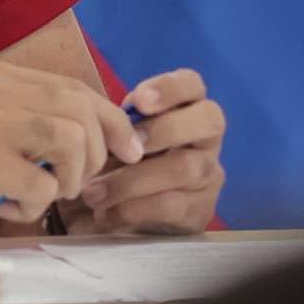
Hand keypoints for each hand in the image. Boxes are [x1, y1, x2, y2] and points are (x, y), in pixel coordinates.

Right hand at [0, 54, 129, 223]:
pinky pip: (43, 184)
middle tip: (75, 184)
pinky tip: (8, 207)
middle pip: (79, 110)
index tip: (129, 148)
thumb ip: (25, 122)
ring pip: (71, 141)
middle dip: (95, 153)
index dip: (109, 118)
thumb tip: (93, 138)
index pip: (72, 87)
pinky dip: (36, 204)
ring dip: (69, 178)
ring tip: (42, 195)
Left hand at [63, 70, 229, 233]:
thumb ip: (114, 124)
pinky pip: (172, 206)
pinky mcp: (200, 211)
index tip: (138, 101)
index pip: (193, 85)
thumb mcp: (116, 140)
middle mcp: (207, 140)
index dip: (170, 88)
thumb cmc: (120, 165)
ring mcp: (208, 176)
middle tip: (125, 148)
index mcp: (187, 110)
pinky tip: (104, 215)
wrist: (121, 217)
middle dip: (164, 129)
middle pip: (210, 120)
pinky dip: (133, 208)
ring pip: (186, 167)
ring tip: (94, 192)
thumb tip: (97, 116)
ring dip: (133, 179)